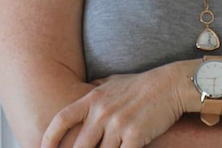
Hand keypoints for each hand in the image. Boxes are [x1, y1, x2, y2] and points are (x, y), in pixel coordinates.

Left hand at [41, 63, 187, 147]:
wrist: (172, 84)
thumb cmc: (144, 84)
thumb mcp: (115, 81)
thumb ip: (97, 88)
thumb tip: (84, 89)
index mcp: (94, 98)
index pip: (62, 119)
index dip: (48, 138)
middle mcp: (102, 112)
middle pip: (78, 147)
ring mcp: (118, 124)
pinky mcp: (134, 135)